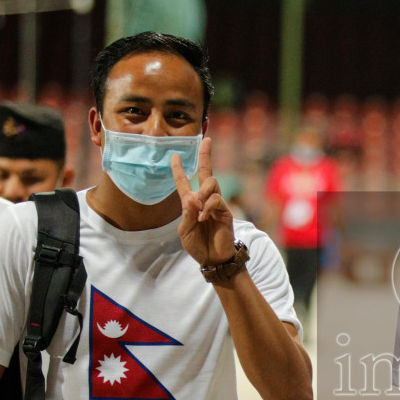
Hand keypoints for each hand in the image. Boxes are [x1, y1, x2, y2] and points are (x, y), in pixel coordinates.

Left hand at [173, 138, 235, 267]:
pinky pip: (217, 200)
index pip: (184, 182)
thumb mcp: (184, 231)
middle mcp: (204, 200)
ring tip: (199, 210)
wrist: (213, 259)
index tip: (173, 155)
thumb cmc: (198, 246)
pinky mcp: (225, 212)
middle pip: (206, 172)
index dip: (178, 169)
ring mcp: (216, 205)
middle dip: (206, 155)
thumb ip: (186, 215)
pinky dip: (208, 207)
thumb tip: (192, 197)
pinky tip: (205, 217)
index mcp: (191, 203)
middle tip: (207, 140)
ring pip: (211, 183)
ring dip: (203, 193)